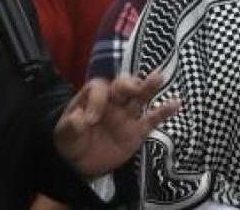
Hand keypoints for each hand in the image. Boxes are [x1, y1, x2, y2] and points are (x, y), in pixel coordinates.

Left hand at [53, 71, 179, 176]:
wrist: (80, 163)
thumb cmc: (71, 141)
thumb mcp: (64, 134)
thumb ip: (71, 126)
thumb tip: (79, 120)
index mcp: (93, 96)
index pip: (99, 89)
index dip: (96, 102)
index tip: (90, 121)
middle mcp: (112, 100)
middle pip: (122, 85)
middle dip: (127, 85)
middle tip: (132, 90)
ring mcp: (126, 114)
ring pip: (140, 97)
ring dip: (148, 87)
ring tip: (159, 77)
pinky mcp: (137, 130)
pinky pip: (152, 119)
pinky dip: (164, 112)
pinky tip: (176, 103)